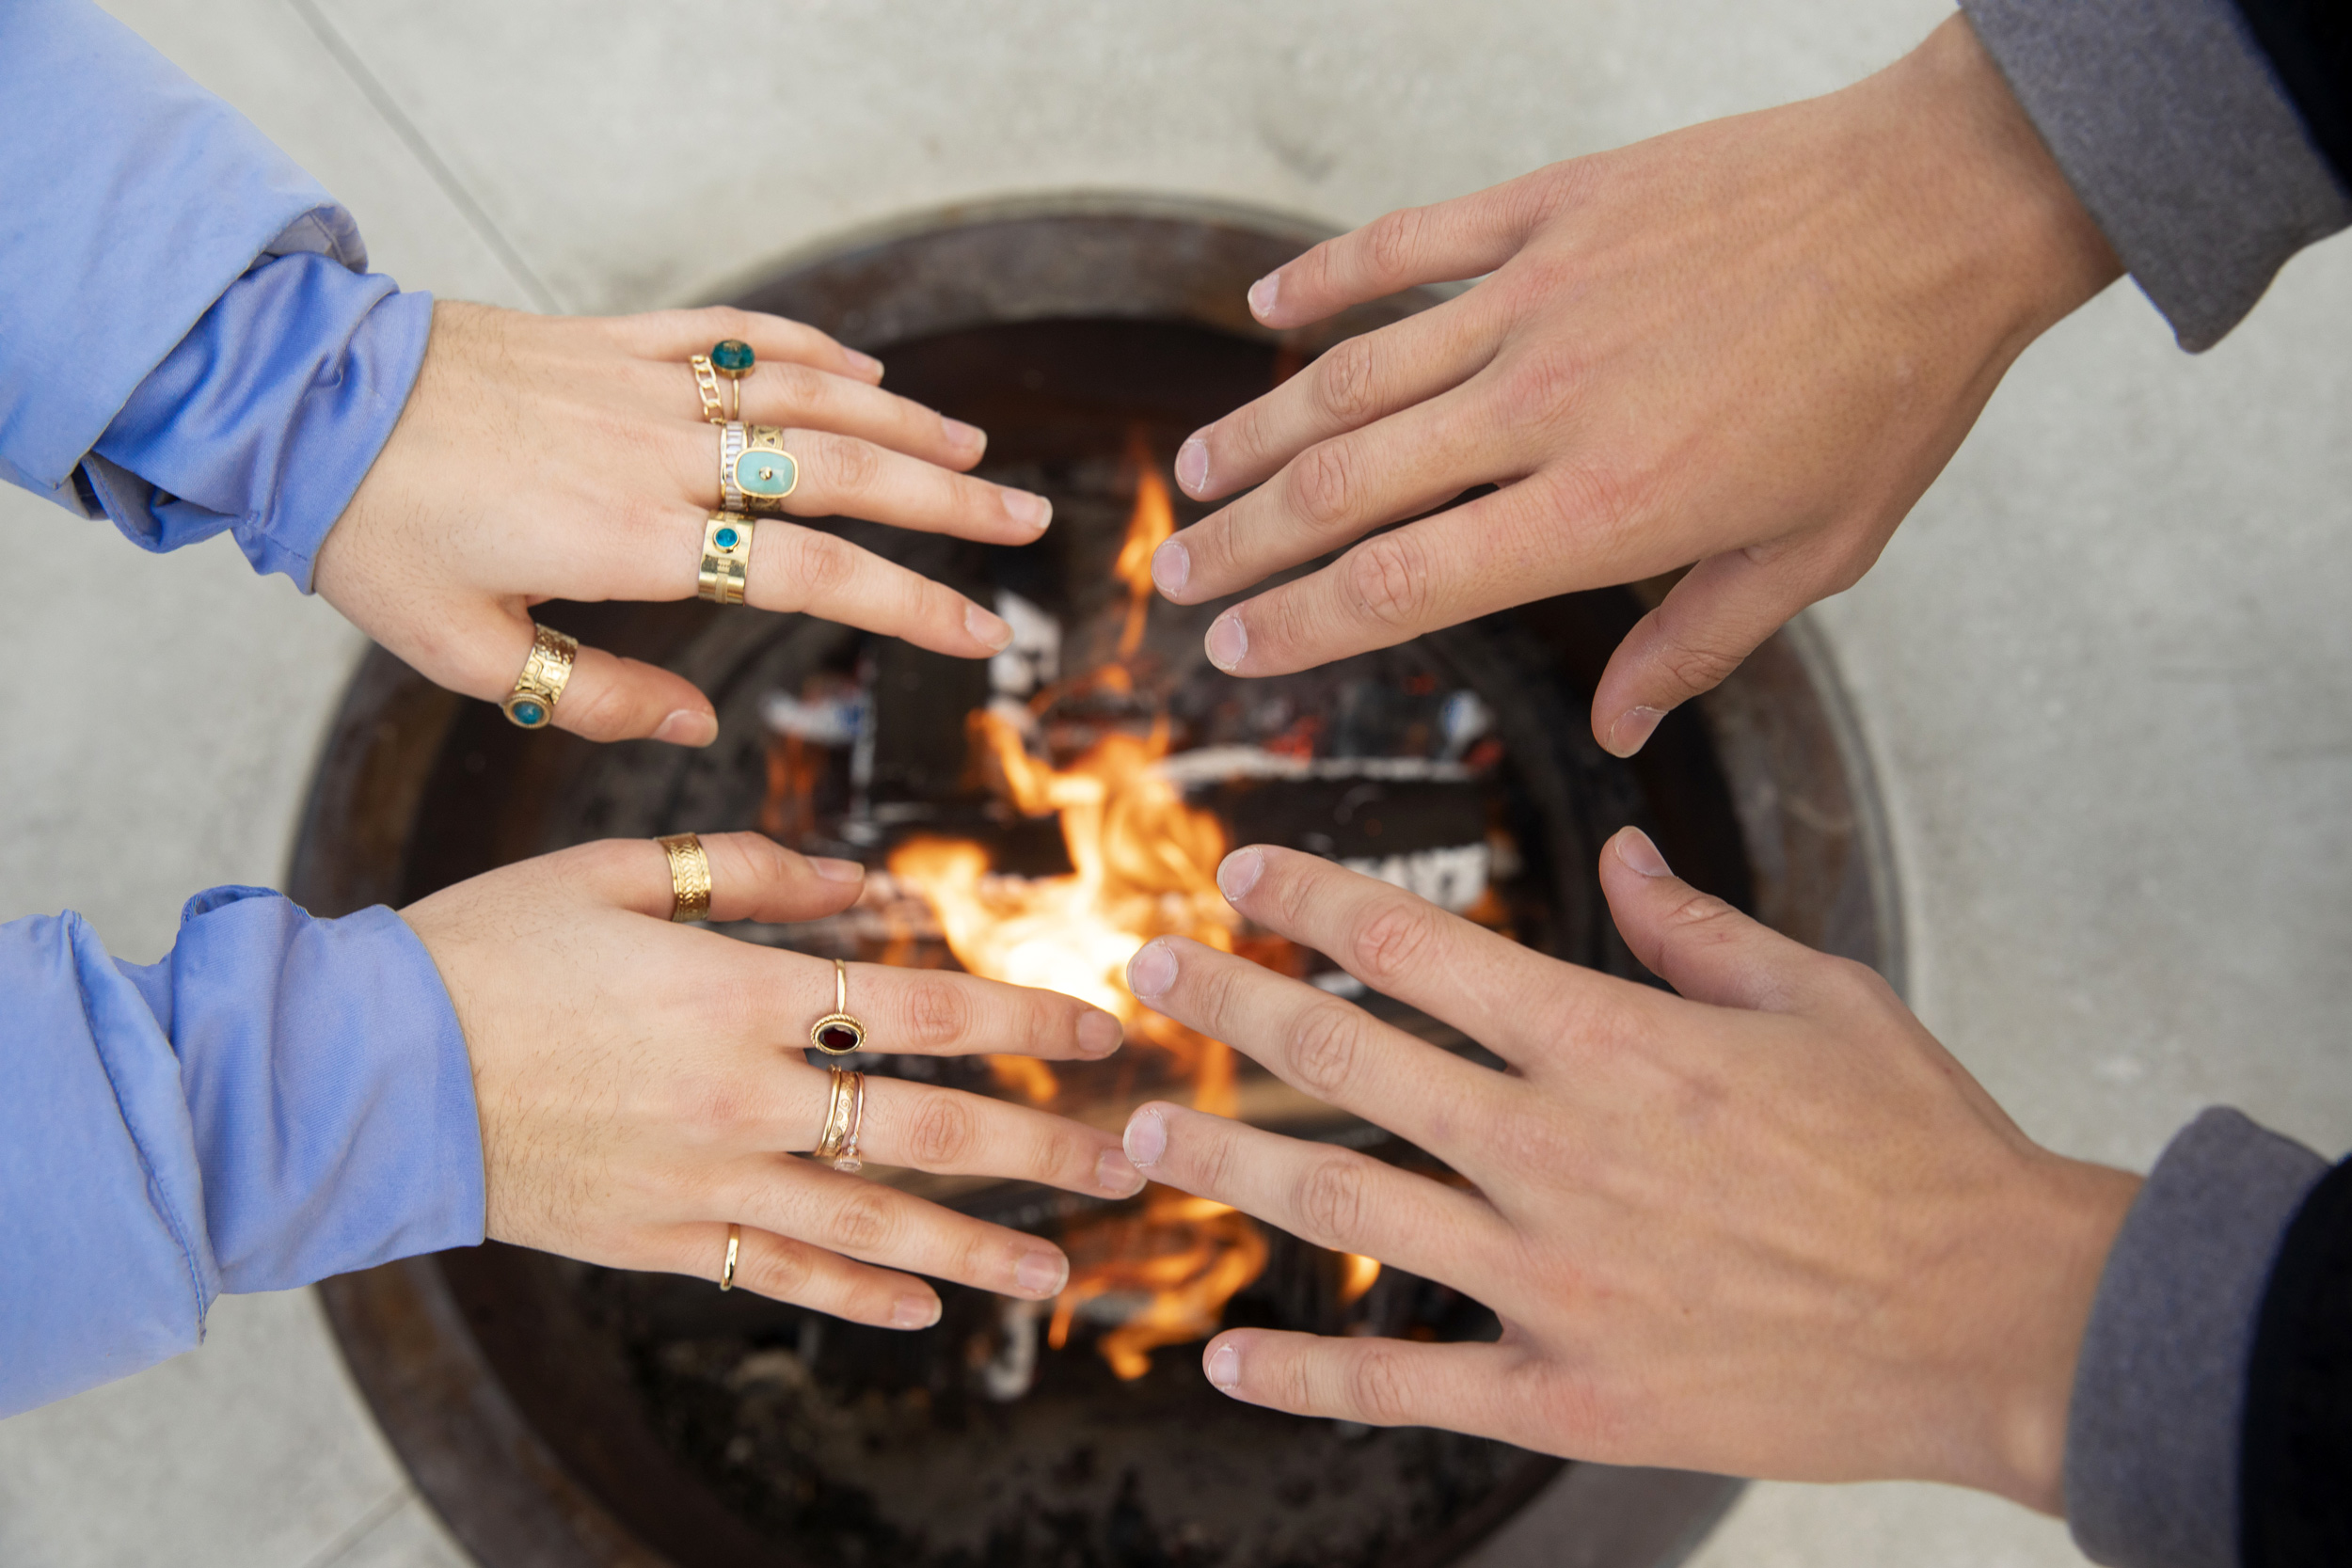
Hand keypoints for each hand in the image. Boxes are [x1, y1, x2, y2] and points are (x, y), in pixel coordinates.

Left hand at [317, 302, 1052, 746]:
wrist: (303, 401)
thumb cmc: (378, 534)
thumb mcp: (465, 651)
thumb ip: (593, 696)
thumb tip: (699, 725)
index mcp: (640, 538)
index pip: (815, 572)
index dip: (912, 606)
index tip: (982, 636)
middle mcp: (665, 455)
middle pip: (844, 475)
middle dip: (950, 504)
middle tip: (1029, 524)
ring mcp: (647, 387)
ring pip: (808, 397)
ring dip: (904, 424)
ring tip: (974, 455)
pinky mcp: (616, 340)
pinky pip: (737, 337)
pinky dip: (811, 350)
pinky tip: (866, 372)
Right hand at [401, 833, 1143, 1326]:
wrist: (364, 1069)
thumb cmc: (488, 949)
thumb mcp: (618, 873)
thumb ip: (756, 873)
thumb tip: (870, 884)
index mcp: (738, 990)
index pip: (921, 1003)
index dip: (1021, 1014)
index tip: (1098, 1028)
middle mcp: (740, 1095)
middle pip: (925, 1129)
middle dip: (1039, 1149)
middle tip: (1129, 1164)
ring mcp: (702, 1181)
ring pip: (870, 1225)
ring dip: (977, 1249)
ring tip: (1062, 1270)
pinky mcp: (659, 1240)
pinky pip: (778, 1275)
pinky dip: (856, 1295)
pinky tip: (924, 1311)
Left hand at [1117, 837, 2139, 1509]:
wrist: (2005, 1322)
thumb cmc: (1922, 1150)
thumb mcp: (1819, 997)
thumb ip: (1695, 923)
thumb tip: (1622, 850)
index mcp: (1613, 1039)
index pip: (1419, 945)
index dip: (1315, 899)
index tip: (1245, 871)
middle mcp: (1557, 1148)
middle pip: (1350, 1058)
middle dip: (1231, 1003)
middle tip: (1146, 973)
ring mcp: (1553, 1278)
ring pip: (1347, 1206)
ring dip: (1230, 1161)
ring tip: (1140, 1132)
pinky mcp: (1570, 1391)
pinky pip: (1407, 1382)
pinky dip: (1307, 1374)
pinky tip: (1225, 1357)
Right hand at [1155, 17, 2119, 755]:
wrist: (1947, 207)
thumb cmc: (1892, 390)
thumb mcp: (1811, 555)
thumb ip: (1694, 645)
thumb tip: (1615, 732)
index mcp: (1603, 510)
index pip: (1401, 584)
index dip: (1299, 626)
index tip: (1235, 650)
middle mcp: (1544, 407)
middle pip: (1345, 489)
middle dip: (1246, 544)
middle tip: (1177, 579)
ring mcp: (1538, 296)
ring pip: (1352, 375)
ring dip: (1259, 431)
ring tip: (1197, 476)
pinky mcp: (1553, 207)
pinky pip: (1408, 245)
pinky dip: (1327, 277)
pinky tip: (1266, 307)